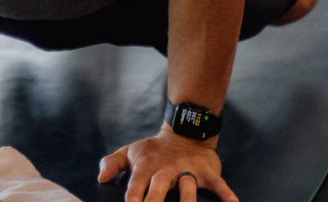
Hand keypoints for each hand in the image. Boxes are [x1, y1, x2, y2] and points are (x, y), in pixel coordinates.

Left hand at [98, 130, 236, 201]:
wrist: (184, 132)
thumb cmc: (153, 151)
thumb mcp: (131, 152)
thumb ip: (113, 163)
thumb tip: (100, 177)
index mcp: (147, 166)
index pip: (137, 182)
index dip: (134, 195)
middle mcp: (167, 169)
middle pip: (161, 186)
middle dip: (156, 200)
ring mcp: (188, 170)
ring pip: (189, 187)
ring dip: (189, 200)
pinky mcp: (207, 171)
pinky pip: (218, 184)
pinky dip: (227, 194)